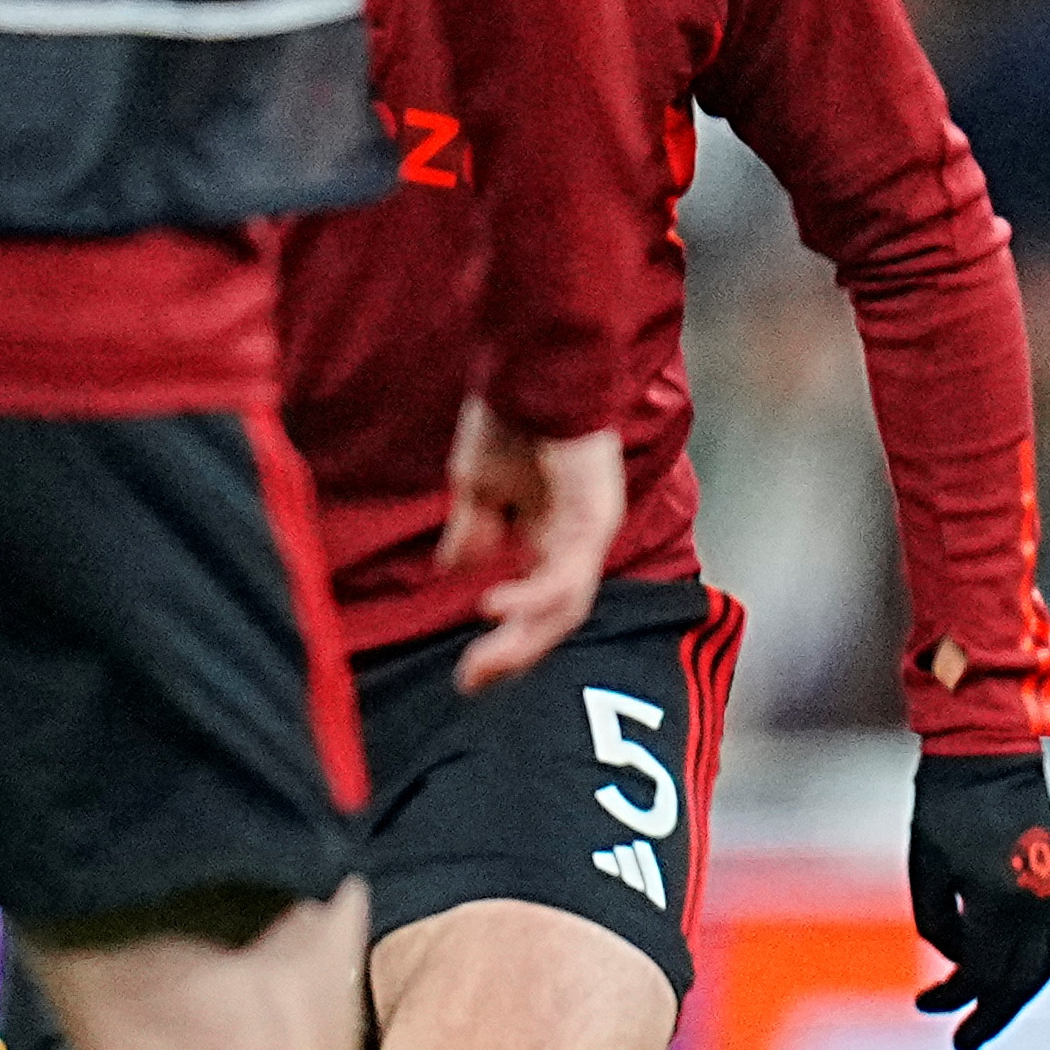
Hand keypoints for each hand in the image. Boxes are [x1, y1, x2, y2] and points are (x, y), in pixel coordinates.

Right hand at [436, 398, 626, 692]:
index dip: (505, 641)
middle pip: (554, 617)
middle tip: (472, 683)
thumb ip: (473, 530)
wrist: (530, 366)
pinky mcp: (592, 517)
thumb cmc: (510, 415)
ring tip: (482, 662)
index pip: (536, 605)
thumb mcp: (477, 484)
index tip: (466, 676)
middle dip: (514, 655)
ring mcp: (589, 530)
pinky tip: (494, 609)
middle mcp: (576, 541)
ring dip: (521, 639)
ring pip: (564, 606)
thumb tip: (456, 572)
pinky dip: (530, 597)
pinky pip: (564, 572)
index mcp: (550, 535)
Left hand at [909, 750, 1049, 1049]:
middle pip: (1018, 981)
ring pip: (1046, 964)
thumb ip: (937, 923)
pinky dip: (1038, 964)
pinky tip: (1018, 974)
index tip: (923, 1006)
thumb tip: (955, 956)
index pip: (978, 972)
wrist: (991, 751)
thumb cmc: (945, 805)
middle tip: (964, 1043)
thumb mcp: (924, 868)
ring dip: (1019, 994)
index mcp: (997, 900)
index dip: (950, 996)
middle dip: (990, 1015)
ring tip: (991, 1013)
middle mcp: (1036, 902)